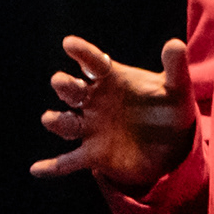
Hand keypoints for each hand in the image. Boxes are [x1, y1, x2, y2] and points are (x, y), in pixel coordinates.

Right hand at [32, 34, 194, 188]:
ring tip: (52, 119)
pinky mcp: (93, 154)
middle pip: (72, 90)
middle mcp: (95, 101)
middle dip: (64, 86)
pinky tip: (37, 169)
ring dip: (56, 120)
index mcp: (111, 79)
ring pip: (65, 123)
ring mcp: (91, 127)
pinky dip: (52, 166)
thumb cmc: (170, 108)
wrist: (173, 145)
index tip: (69, 44)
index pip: (93, 62)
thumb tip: (175, 44)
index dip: (82, 53)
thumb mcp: (177, 87)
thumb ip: (175, 67)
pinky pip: (69, 160)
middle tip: (62, 83)